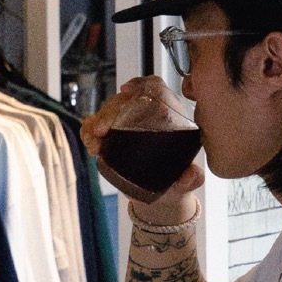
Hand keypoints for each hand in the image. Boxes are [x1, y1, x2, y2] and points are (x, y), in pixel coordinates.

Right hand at [82, 76, 204, 219]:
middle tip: (102, 131)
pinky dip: (88, 131)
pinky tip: (90, 143)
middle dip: (110, 112)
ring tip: (94, 141)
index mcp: (168, 118)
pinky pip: (96, 126)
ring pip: (108, 111)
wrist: (159, 196)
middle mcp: (146, 116)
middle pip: (126, 100)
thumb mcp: (187, 180)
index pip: (155, 89)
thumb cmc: (176, 181)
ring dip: (96, 123)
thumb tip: (192, 175)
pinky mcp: (112, 136)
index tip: (126, 91)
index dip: (141, 85)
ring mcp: (126, 125)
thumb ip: (192, 178)